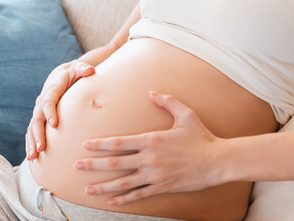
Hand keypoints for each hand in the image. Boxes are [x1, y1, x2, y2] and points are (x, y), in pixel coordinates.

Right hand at [25, 57, 94, 159]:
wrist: (60, 76)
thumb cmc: (73, 74)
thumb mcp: (78, 69)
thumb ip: (83, 69)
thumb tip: (90, 70)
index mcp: (52, 89)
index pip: (48, 101)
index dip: (50, 112)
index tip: (54, 124)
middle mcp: (42, 101)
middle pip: (37, 118)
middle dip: (38, 133)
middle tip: (41, 147)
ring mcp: (39, 111)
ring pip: (32, 127)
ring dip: (32, 142)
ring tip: (34, 156)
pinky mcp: (39, 119)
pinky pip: (31, 132)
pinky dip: (30, 143)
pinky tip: (32, 157)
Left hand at [74, 91, 225, 204]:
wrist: (217, 161)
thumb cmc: (201, 136)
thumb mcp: (186, 114)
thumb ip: (167, 101)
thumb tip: (152, 92)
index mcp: (152, 139)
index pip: (120, 143)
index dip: (101, 144)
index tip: (86, 145)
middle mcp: (149, 159)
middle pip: (115, 163)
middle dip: (94, 165)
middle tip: (76, 166)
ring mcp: (154, 176)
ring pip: (123, 183)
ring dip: (103, 186)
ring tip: (87, 189)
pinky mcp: (161, 188)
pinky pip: (138, 195)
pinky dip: (123, 199)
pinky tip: (111, 201)